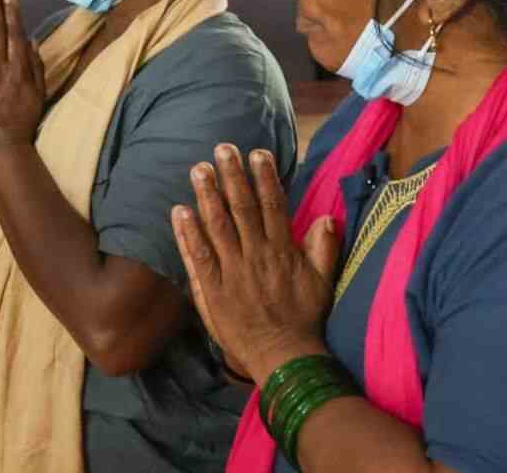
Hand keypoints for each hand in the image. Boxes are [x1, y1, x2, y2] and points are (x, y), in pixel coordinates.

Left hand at [172, 145, 337, 385]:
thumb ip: (324, 249)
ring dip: (206, 196)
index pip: (272, 206)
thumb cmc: (303, 319)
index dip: (264, 178)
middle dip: (231, 176)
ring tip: (198, 169)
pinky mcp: (212, 290)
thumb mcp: (322, 283)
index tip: (256, 153)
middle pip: (241, 208)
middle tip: (222, 149)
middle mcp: (256, 255)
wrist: (283, 357)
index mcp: (282, 251)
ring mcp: (232, 272)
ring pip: (217, 226)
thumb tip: (327, 217)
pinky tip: (179, 211)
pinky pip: (198, 257)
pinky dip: (188, 234)